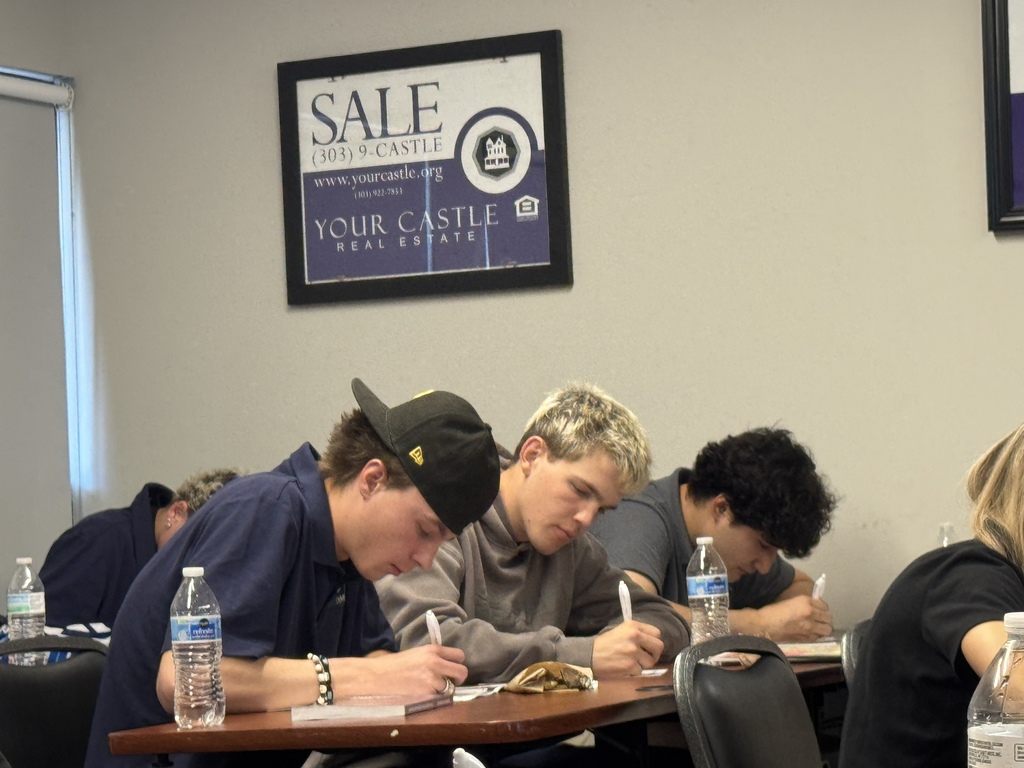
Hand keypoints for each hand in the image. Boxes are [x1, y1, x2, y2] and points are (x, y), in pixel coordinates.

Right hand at [333, 644, 467, 696]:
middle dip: (459, 679)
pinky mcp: (426, 692)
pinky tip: (423, 694)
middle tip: (450, 682)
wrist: (378, 675)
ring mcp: (431, 678)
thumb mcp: (416, 654)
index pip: (459, 655)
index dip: (457, 663)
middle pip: (462, 671)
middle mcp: (435, 662)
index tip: (452, 669)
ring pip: (450, 687)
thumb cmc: (394, 664)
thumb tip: (446, 665)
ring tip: (429, 688)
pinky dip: (434, 697)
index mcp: (432, 650)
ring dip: (443, 690)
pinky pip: (438, 697)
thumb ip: (433, 657)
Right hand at [591, 620, 663, 676]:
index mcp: (633, 626)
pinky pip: (640, 671)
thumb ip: (637, 633)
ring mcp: (633, 651)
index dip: (654, 641)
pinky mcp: (630, 665)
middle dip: (654, 654)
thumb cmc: (604, 643)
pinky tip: (624, 667)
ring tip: (631, 662)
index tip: (649, 646)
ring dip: (643, 664)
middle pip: (659, 647)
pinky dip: (633, 671)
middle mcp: (635, 636)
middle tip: (647, 657)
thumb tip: (652, 642)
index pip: (656, 633)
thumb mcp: (620, 630)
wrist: (589, 654)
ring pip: (650, 661)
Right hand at [748, 595, 831, 641]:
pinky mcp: (806, 637)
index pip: (824, 605)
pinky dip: (817, 635)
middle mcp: (810, 613)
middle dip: (825, 618)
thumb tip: (815, 607)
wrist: (764, 625)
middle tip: (819, 619)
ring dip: (823, 627)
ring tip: (817, 627)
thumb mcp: (791, 601)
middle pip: (828, 617)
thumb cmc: (774, 611)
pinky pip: (818, 637)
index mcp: (805, 601)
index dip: (822, 608)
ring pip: (827, 629)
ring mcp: (809, 627)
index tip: (818, 609)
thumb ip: (805, 603)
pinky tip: (810, 633)